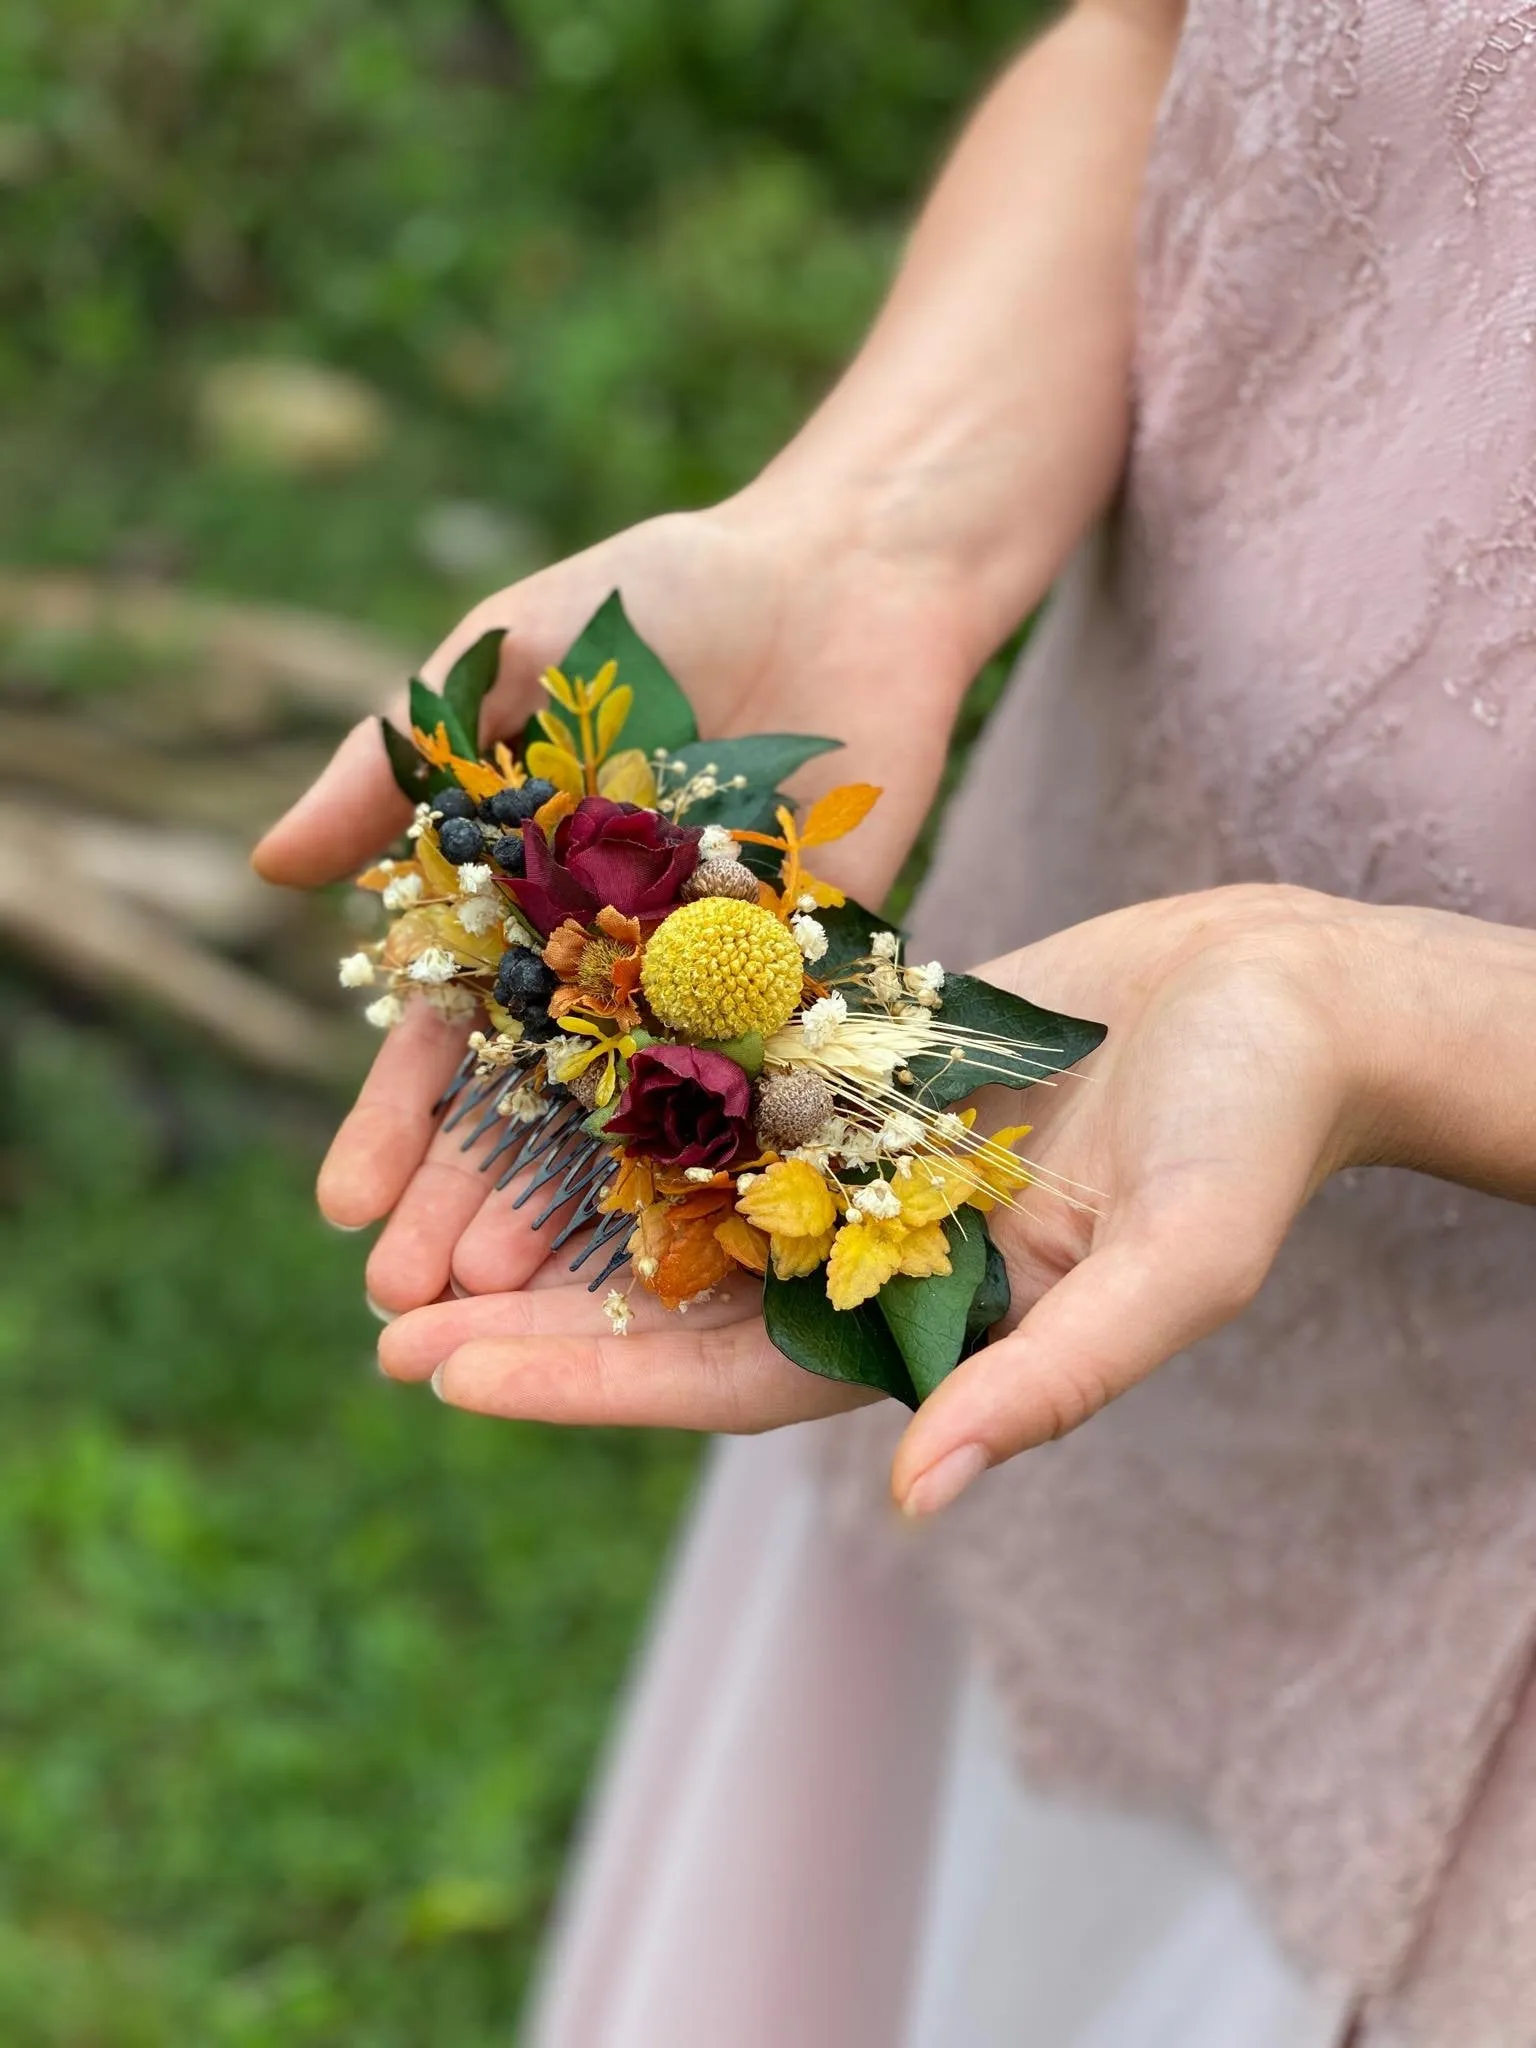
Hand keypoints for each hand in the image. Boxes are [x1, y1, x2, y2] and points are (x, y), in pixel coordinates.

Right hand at [254, 481, 982, 1311]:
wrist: (846, 569)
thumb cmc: (660, 593)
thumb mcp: (503, 660)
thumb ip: (396, 767)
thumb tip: (268, 868)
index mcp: (521, 900)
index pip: (442, 1036)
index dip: (396, 1125)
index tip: (349, 1210)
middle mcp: (605, 960)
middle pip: (527, 1107)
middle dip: (469, 1201)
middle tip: (417, 1305)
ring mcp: (707, 982)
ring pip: (628, 1124)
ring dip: (569, 1214)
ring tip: (513, 1303)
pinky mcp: (811, 982)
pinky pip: (755, 1090)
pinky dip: (710, 1165)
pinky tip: (667, 1246)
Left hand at [376, 885, 1461, 1509]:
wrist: (1283, 998)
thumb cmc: (1254, 1138)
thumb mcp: (1170, 1267)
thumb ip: (1051, 1378)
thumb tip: (914, 1499)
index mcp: (927, 1323)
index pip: (728, 1380)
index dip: (589, 1383)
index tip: (449, 1381)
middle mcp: (870, 1249)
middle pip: (674, 1299)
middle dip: (537, 1315)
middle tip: (384, 1327)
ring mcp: (859, 1152)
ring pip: (678, 1193)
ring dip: (561, 1208)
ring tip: (426, 1217)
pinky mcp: (860, 1057)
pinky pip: (726, 1077)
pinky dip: (634, 1084)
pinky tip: (535, 1069)